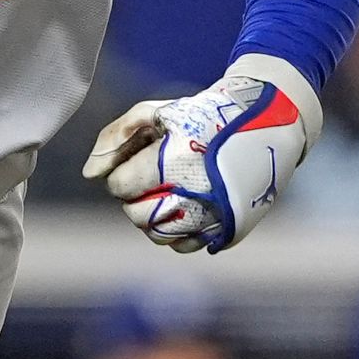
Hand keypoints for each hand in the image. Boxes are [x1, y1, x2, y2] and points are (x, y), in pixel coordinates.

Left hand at [83, 56, 319, 253]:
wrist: (268, 121)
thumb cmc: (203, 114)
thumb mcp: (157, 112)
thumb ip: (115, 137)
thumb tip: (90, 174)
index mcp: (176, 160)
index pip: (121, 186)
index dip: (121, 175)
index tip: (136, 162)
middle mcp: (197, 193)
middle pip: (137, 216)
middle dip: (133, 199)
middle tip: (147, 181)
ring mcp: (216, 214)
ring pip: (160, 236)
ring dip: (151, 219)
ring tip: (162, 195)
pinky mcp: (230, 228)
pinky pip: (187, 246)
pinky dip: (177, 233)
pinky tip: (182, 210)